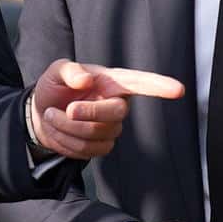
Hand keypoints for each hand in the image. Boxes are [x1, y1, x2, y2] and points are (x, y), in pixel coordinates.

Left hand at [27, 60, 182, 161]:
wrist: (43, 113)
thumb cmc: (55, 87)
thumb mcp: (56, 71)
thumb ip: (69, 70)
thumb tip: (86, 80)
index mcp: (112, 81)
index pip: (141, 83)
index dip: (159, 86)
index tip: (179, 90)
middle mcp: (117, 104)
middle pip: (116, 113)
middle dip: (88, 113)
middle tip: (66, 109)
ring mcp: (112, 127)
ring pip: (95, 134)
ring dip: (66, 127)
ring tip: (52, 114)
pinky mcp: (102, 145)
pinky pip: (87, 150)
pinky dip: (66, 141)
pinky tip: (59, 130)